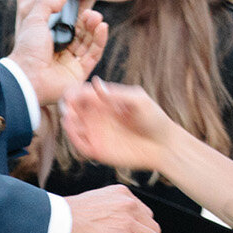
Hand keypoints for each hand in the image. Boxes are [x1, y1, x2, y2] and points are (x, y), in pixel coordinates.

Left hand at [8, 0, 107, 104]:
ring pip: (89, 42)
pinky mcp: (80, 72)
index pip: (69, 22)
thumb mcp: (34, 19)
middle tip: (92, 10)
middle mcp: (61, 50)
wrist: (27, 75)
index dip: (79, 10)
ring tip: (96, 17)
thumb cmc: (28, 48)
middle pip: (81, 32)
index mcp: (50, 39)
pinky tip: (102, 26)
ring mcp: (71, 62)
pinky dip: (100, 40)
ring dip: (94, 28)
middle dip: (88, 19)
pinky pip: (94, 54)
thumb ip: (47, 4)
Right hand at [60, 80, 176, 173]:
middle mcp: (98, 116)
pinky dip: (73, 137)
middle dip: (68, 106)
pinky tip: (72, 130)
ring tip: (69, 117)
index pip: (84, 94)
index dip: (75, 92)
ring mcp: (97, 133)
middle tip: (68, 106)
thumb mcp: (138, 100)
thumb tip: (95, 83)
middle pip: (75, 109)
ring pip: (74, 126)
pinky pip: (80, 144)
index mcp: (106, 101)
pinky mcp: (98, 149)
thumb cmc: (154, 119)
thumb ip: (117, 94)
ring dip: (68, 121)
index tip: (70, 93)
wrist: (164, 146)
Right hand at [63, 185, 159, 232]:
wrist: (56, 225)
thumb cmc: (69, 219)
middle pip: (153, 228)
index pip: (145, 214)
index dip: (139, 231)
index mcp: (123, 194)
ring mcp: (129, 222)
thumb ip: (111, 209)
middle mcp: (130, 204)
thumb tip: (117, 224)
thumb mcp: (95, 203)